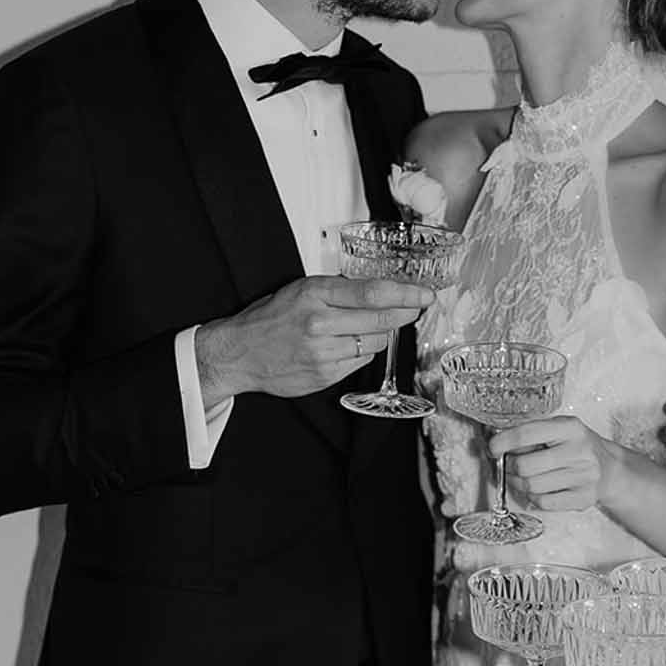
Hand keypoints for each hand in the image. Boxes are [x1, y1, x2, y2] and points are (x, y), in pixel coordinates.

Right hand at [196, 274, 431, 402]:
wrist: (239, 353)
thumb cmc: (270, 318)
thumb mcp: (301, 290)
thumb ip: (338, 290)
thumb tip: (382, 290)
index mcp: (314, 294)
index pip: (373, 293)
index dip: (406, 294)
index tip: (425, 294)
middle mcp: (320, 323)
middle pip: (381, 320)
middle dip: (405, 314)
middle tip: (416, 308)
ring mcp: (323, 353)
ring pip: (374, 343)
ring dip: (380, 333)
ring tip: (369, 326)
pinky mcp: (324, 375)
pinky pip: (359, 361)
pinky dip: (361, 351)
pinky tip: (347, 344)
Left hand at [490, 415, 623, 513]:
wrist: (610, 469)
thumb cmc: (576, 447)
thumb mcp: (559, 430)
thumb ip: (531, 434)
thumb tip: (494, 442)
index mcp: (570, 428)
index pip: (526, 434)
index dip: (502, 442)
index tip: (492, 448)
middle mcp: (580, 451)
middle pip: (525, 465)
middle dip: (509, 467)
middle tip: (508, 466)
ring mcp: (584, 476)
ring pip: (532, 486)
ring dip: (518, 484)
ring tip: (522, 478)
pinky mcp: (583, 498)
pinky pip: (543, 502)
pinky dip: (534, 498)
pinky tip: (538, 490)